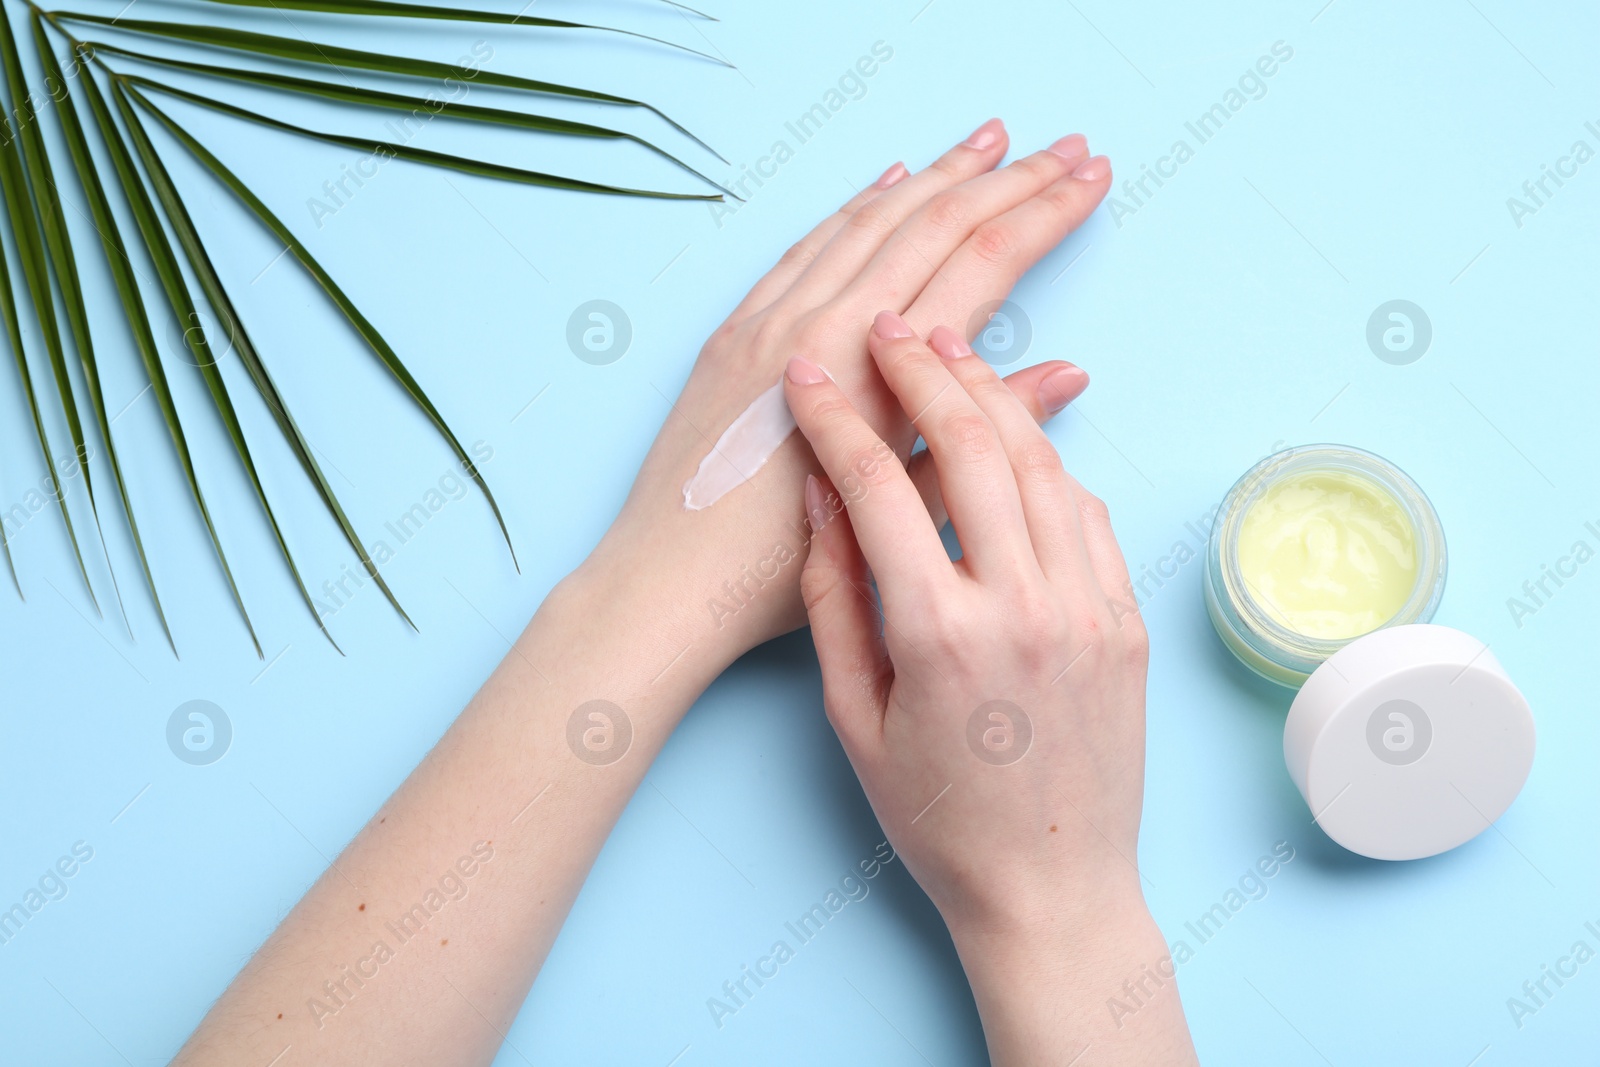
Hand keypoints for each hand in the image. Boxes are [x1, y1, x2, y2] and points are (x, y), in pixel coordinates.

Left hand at [587, 120, 1110, 667]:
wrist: (670, 582)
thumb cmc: (783, 568)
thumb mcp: (904, 507)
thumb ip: (983, 431)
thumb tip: (1066, 373)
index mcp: (878, 371)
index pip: (984, 261)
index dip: (1046, 213)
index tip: (1091, 178)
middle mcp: (825, 324)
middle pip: (935, 223)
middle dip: (1008, 179)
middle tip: (1064, 148)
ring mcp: (773, 319)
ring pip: (871, 220)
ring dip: (937, 175)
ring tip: (987, 143)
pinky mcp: (734, 332)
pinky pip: (806, 245)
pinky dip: (854, 207)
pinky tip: (886, 184)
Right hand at [785, 314, 1195, 1064]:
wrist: (1051, 890)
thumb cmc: (939, 818)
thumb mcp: (854, 717)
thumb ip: (833, 598)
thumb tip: (816, 497)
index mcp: (938, 634)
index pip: (879, 485)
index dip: (838, 418)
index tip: (810, 377)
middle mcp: (1023, 606)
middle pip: (973, 444)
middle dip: (924, 369)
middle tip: (890, 326)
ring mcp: (1089, 609)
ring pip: (1041, 462)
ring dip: (993, 395)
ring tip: (951, 351)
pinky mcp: (1127, 620)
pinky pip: (1087, 512)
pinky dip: (1047, 461)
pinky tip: (1014, 437)